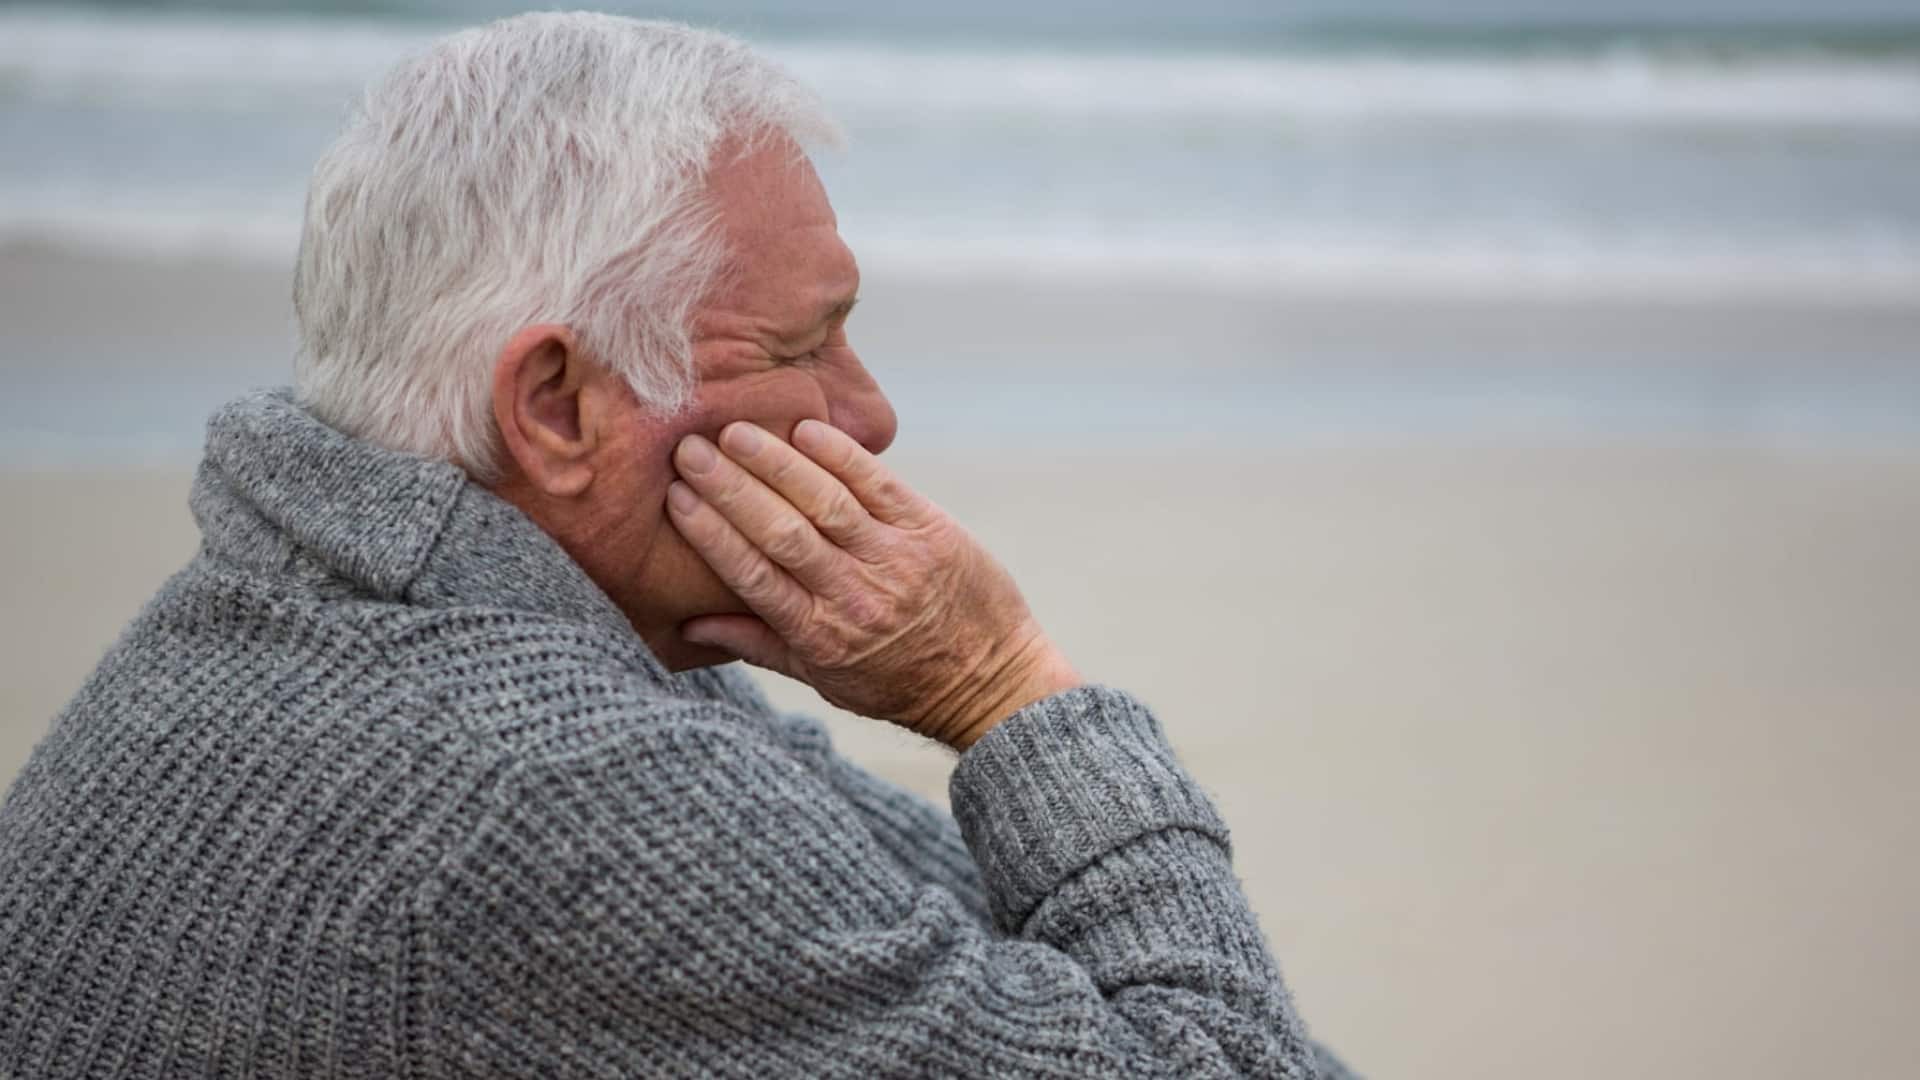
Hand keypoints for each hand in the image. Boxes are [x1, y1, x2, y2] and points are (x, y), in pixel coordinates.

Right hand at [666, 419, 1079, 748]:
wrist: (990, 681)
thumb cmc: (897, 682)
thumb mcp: (824, 678)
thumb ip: (757, 645)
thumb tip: (688, 626)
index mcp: (820, 635)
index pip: (753, 576)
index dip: (712, 534)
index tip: (676, 497)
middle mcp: (855, 596)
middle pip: (781, 533)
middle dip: (731, 488)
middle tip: (690, 449)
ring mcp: (895, 559)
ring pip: (826, 502)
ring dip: (776, 463)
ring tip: (736, 432)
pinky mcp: (931, 530)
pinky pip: (879, 484)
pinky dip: (840, 455)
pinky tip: (805, 428)